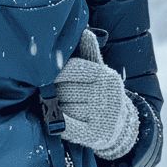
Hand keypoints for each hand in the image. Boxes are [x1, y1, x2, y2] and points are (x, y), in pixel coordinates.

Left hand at [54, 28, 139, 157]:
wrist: (120, 125)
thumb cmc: (102, 92)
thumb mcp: (99, 71)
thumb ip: (90, 53)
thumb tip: (85, 32)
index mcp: (106, 76)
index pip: (71, 69)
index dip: (54, 72)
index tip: (45, 74)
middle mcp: (107, 95)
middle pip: (64, 90)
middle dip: (53, 91)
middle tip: (47, 91)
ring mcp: (102, 116)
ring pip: (63, 107)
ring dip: (54, 106)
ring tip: (54, 104)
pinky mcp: (95, 134)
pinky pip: (67, 126)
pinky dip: (58, 122)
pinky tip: (55, 118)